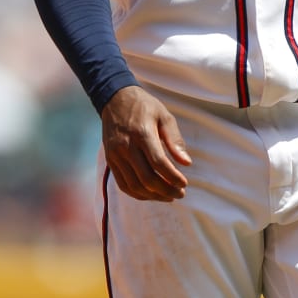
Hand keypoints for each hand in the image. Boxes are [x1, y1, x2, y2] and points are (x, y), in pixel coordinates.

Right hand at [101, 86, 191, 201]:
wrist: (115, 100)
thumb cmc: (145, 107)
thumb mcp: (164, 116)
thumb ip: (175, 140)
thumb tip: (187, 163)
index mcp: (142, 133)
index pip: (158, 163)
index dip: (173, 177)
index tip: (184, 184)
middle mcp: (126, 146)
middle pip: (146, 178)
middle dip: (166, 190)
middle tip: (180, 193)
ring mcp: (115, 155)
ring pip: (134, 185)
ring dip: (153, 196)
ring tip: (169, 197)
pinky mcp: (110, 160)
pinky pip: (123, 184)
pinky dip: (138, 194)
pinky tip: (152, 194)